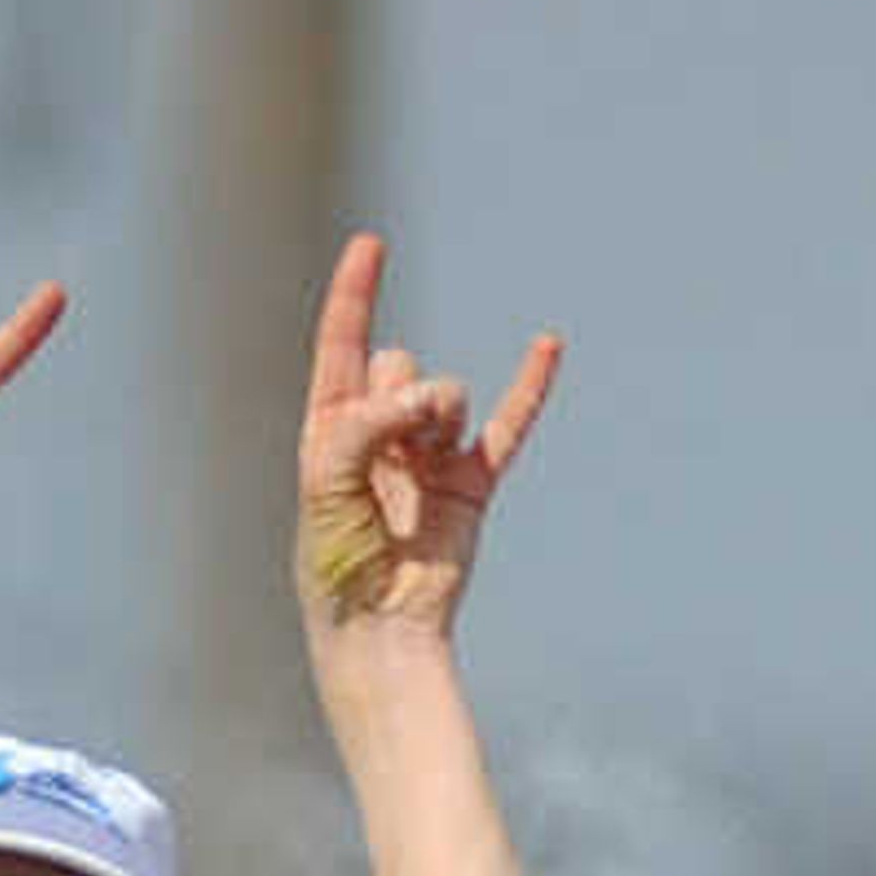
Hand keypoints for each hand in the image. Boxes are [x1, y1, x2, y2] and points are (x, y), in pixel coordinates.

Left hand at [295, 229, 556, 644]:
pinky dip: (529, 389)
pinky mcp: (470, 488)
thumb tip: (433, 394)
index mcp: (331, 433)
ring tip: (421, 458)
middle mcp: (380, 438)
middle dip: (396, 389)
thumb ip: (368, 420)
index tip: (371, 244)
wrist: (379, 631)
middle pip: (397, 363)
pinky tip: (548, 346)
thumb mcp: (327, 477)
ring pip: (443, 393)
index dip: (355, 293)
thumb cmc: (337, 563)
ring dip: (433, 412)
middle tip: (387, 441)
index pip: (343, 346)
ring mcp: (428, 460)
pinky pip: (506, 428)